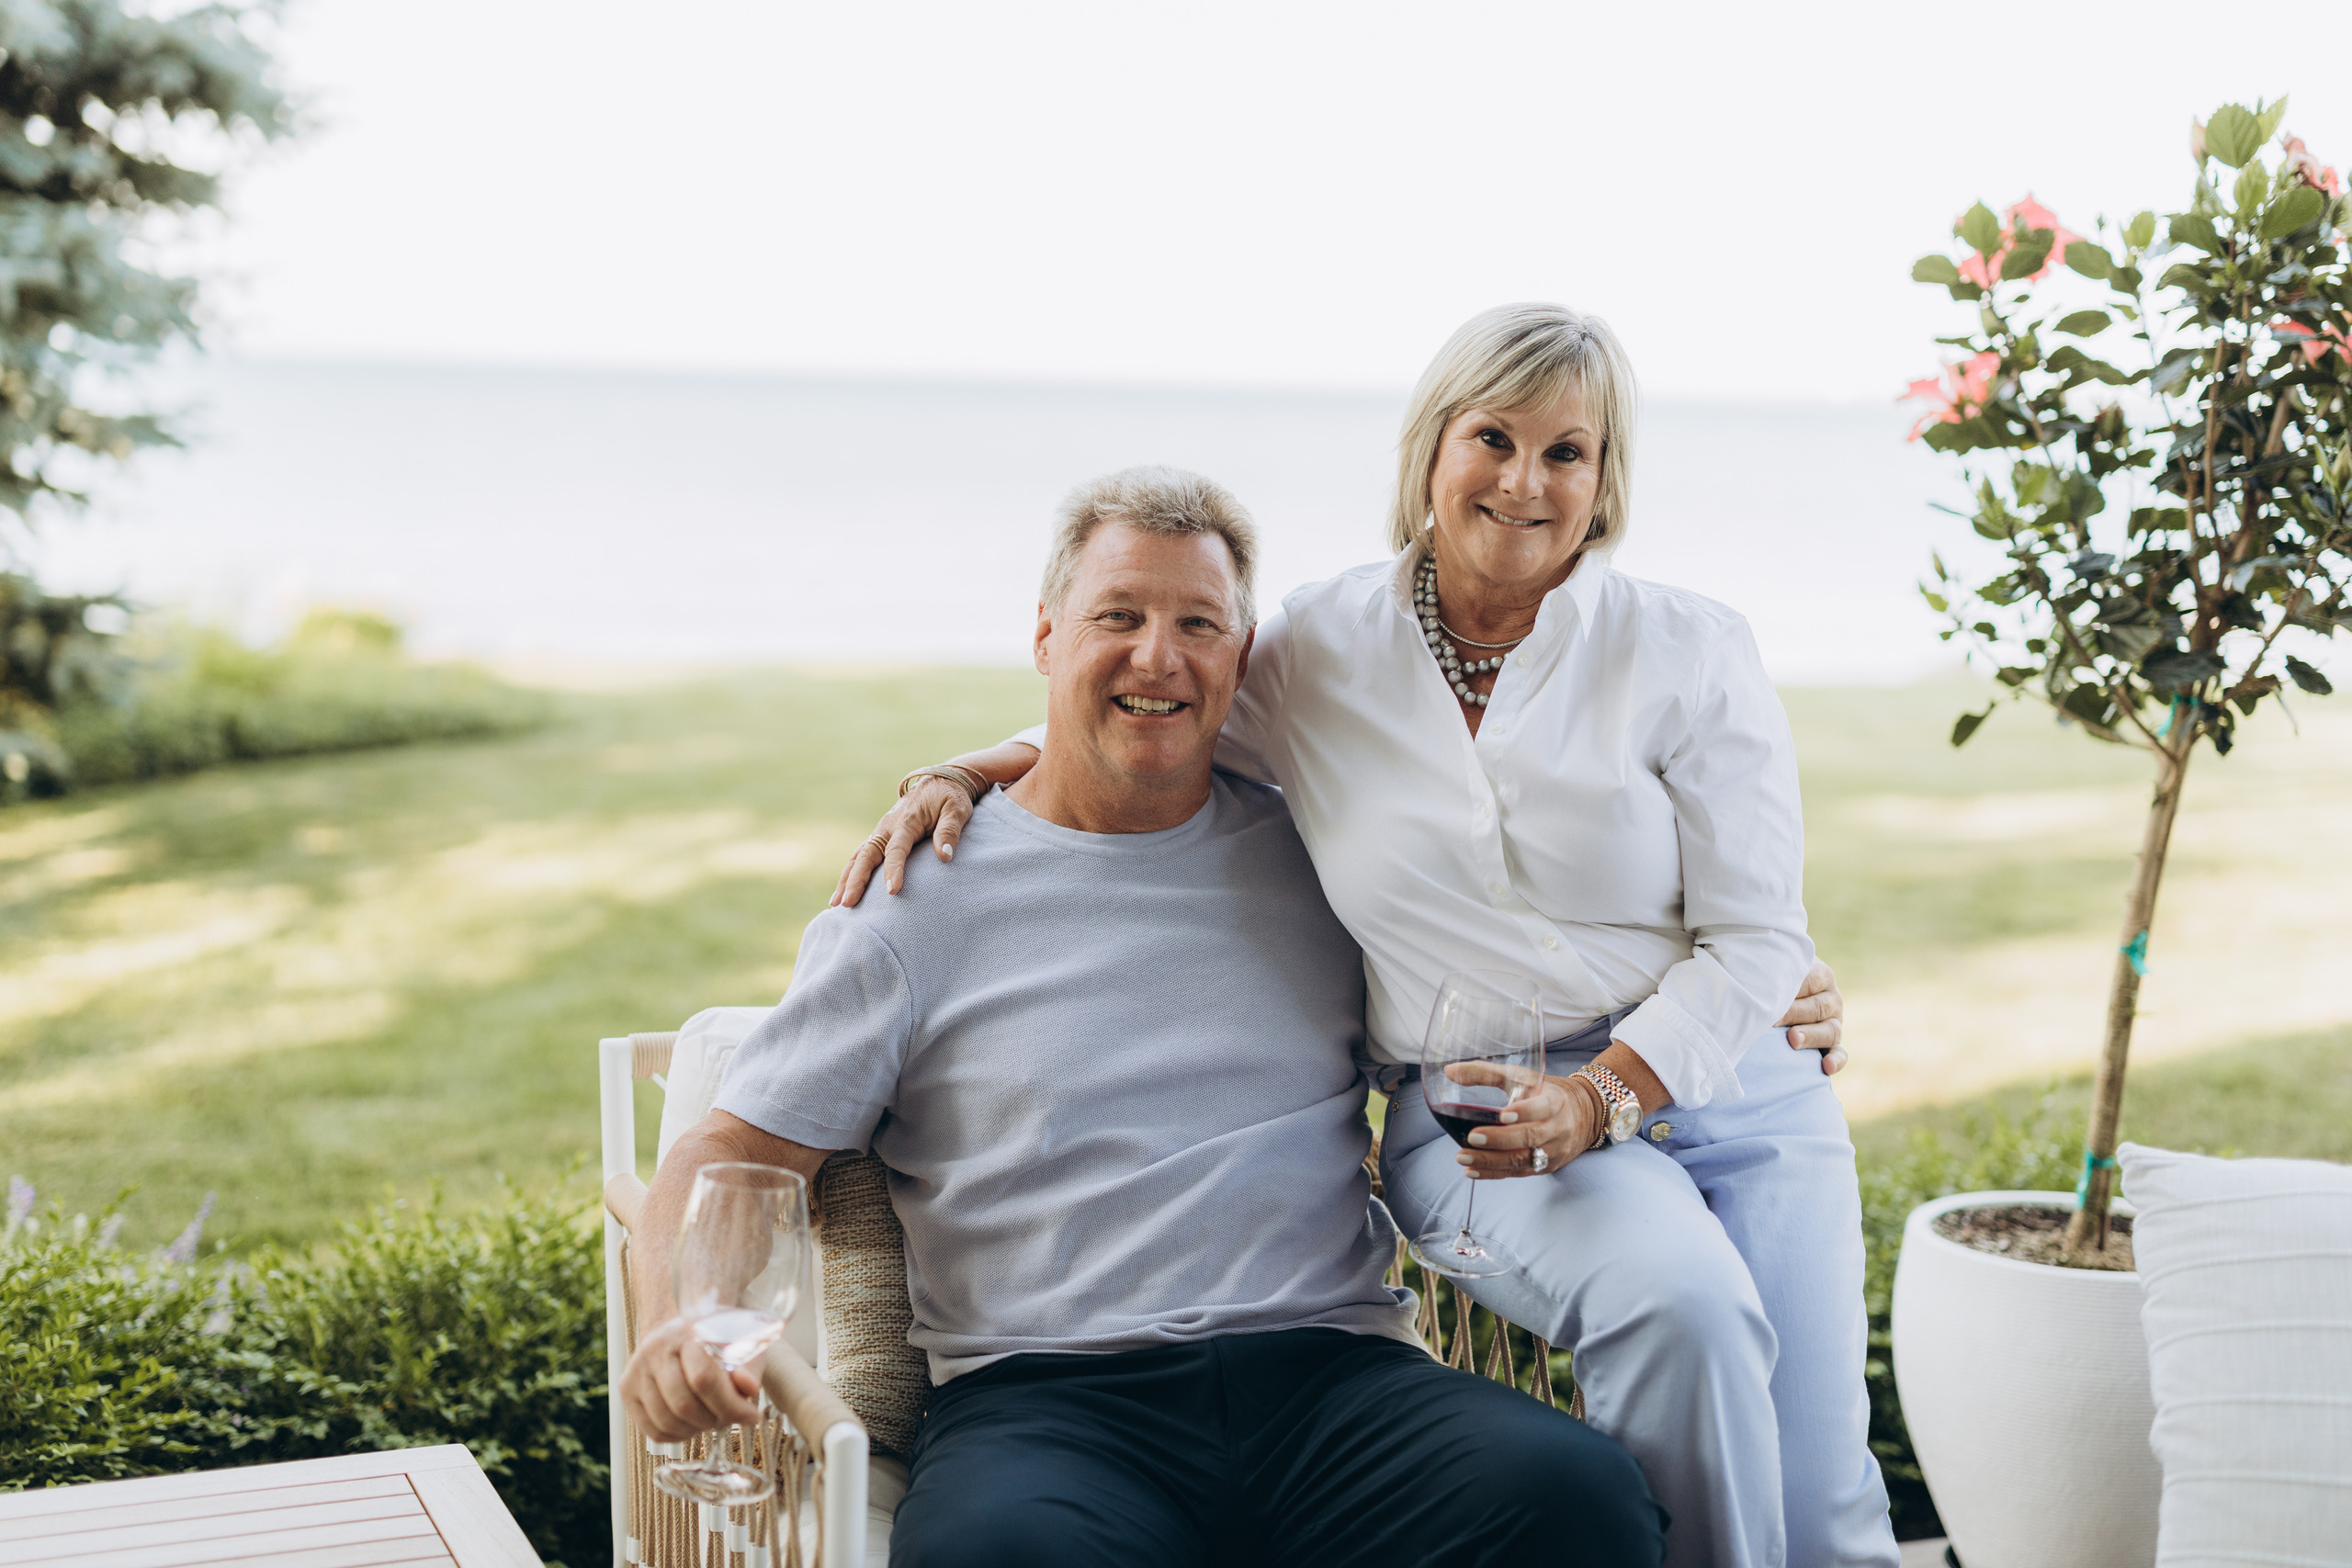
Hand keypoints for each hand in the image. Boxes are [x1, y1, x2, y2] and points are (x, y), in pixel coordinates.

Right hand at [619, 1314, 764, 1442]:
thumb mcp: (742, 1343)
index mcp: (686, 1332)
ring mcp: (636, 1369)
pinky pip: (653, 1429)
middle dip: (714, 1420)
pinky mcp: (626, 1389)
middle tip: (730, 1418)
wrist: (681, 1330)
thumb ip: (749, 1366)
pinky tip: (693, 1424)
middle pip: (684, 1404)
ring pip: (667, 1421)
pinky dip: (678, 1436)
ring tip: (712, 1419)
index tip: (751, 1416)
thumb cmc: (716, 1339)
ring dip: (697, 1430)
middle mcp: (655, 1349)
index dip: (730, 1404)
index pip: (704, 1378)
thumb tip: (750, 1387)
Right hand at [831, 777, 972, 906]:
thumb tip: (944, 856)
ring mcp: (881, 832)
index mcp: (906, 820)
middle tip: (848, 903)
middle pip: (867, 855)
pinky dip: (850, 874)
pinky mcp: (880, 838)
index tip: (892, 891)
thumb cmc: (949, 798)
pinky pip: (862, 857)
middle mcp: (887, 827)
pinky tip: (843, 893)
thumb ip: (949, 831)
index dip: (893, 869)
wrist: (940, 781)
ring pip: (858, 857)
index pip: (897, 848)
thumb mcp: (956, 809)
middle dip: (856, 880)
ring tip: (837, 904)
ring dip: (846, 880)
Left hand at [1443, 1062, 1600, 1179]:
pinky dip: (1494, 1173)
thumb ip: (1486, 1073)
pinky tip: (1472, 1171)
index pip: (1543, 1107)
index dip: (1524, 1111)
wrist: (1585, 1115)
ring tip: (1463, 1158)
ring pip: (1523, 1160)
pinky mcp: (1546, 1167)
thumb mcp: (1522, 1077)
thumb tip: (1449, 1071)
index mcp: (1555, 1101)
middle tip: (1471, 1138)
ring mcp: (1553, 1151)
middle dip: (1500, 1140)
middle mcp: (1557, 1128)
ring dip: (1491, 1161)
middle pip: (1530, 1137)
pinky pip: (1519, 1173)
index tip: (1502, 1114)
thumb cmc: (1545, 1091)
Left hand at [1778, 958, 1845, 1074]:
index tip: (1769, 997)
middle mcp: (1830, 998)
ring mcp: (1834, 1022)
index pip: (1810, 980)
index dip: (1791, 989)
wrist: (1780, 996)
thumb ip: (1768, 973)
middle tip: (1774, 1020)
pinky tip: (1826, 1067)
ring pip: (1830, 1030)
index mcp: (1820, 974)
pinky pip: (1840, 1053)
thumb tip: (1746, 976)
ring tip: (1792, 1040)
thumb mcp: (1774, 969)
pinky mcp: (1833, 1044)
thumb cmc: (1772, 979)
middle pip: (1818, 1007)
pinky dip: (1836, 1060)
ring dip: (1811, 1036)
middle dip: (1796, 1013)